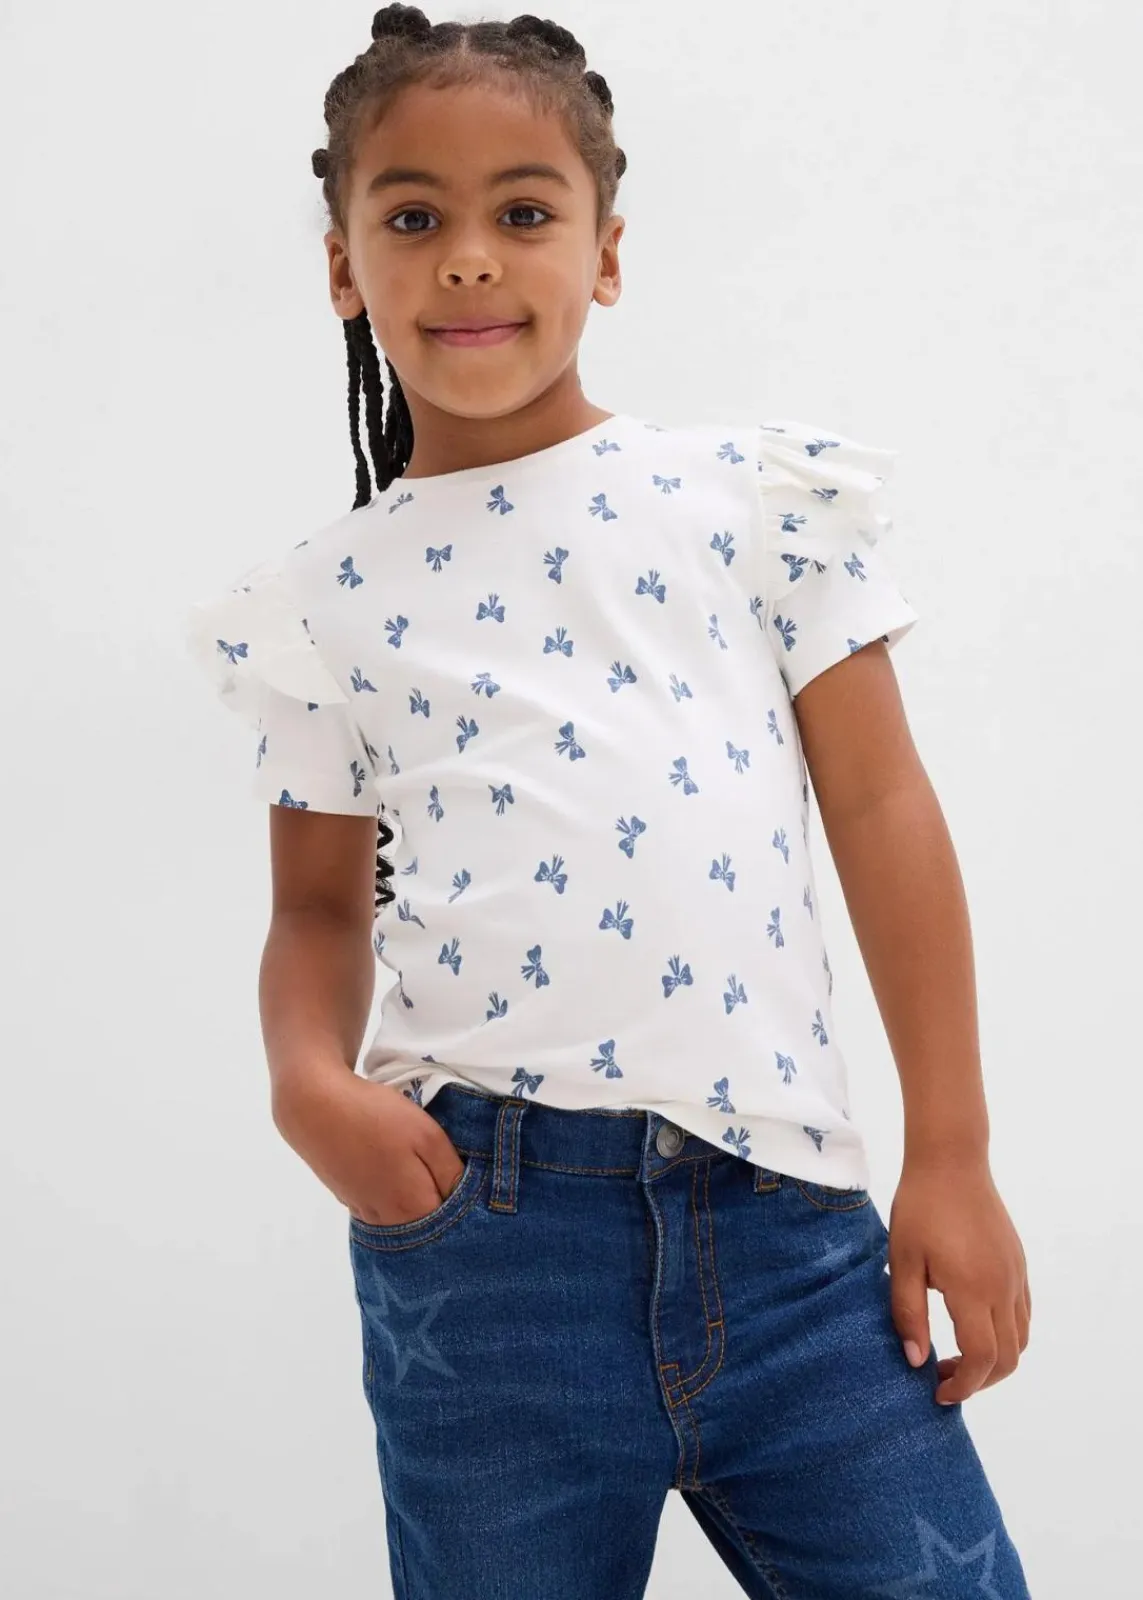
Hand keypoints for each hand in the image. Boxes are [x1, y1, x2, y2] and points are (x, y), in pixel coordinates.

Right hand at [272, 1070, 466, 1226]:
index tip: (479, 1195)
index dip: (468, 1212)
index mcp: (411, 1208)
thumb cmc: (377, 1117)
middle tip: (456, 1185)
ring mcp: (364, 1211)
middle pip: (426, 1229)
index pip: (452, 1227)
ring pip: (402, 1220)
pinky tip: (399, 1178)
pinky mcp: (349, 1198)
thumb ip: (451, 1173)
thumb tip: (469, 1200)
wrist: (313, 1106)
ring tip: (430, 1180)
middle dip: (444, 1214)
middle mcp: (387, 1221)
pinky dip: (395, 1201)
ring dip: (418, 1208)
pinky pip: (382, 1210)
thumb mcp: (427, 1136)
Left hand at [887, 1155, 1030, 1404]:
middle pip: (1007, 1358)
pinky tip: (974, 1325)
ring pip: (1020, 1339)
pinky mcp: (1018, 1264)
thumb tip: (915, 1360)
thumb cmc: (920, 1208)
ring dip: (994, 1359)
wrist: (951, 1161)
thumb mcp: (903, 1260)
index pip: (982, 1359)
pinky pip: (1023, 1315)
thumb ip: (908, 1313)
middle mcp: (1004, 1288)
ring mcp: (1016, 1276)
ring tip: (957, 1356)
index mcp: (973, 1289)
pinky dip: (1005, 1335)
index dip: (963, 1386)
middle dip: (979, 1381)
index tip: (937, 1392)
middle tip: (942, 1377)